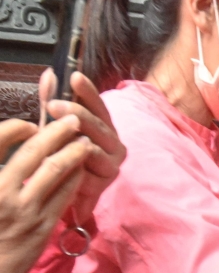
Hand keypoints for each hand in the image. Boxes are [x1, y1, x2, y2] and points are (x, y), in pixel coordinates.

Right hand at [0, 115, 90, 272]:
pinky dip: (75, 175)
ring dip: (74, 150)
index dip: (18, 127)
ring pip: (56, 169)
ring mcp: (24, 209)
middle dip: (57, 130)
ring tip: (84, 140)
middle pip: (34, 150)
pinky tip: (81, 167)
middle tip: (73, 118)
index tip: (31, 124)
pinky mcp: (43, 225)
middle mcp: (0, 191)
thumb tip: (12, 144)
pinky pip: (66, 192)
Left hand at [44, 71, 125, 223]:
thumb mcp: (56, 128)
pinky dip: (70, 167)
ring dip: (71, 141)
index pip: (99, 106)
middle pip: (97, 126)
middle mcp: (115, 145)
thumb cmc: (63, 158)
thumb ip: (53, 102)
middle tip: (54, 104)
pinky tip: (55, 162)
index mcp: (106, 128)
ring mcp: (111, 165)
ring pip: (91, 149)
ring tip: (52, 132)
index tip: (74, 77)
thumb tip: (49, 74)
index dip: (88, 92)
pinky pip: (84, 174)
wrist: (67, 197)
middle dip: (76, 113)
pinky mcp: (102, 186)